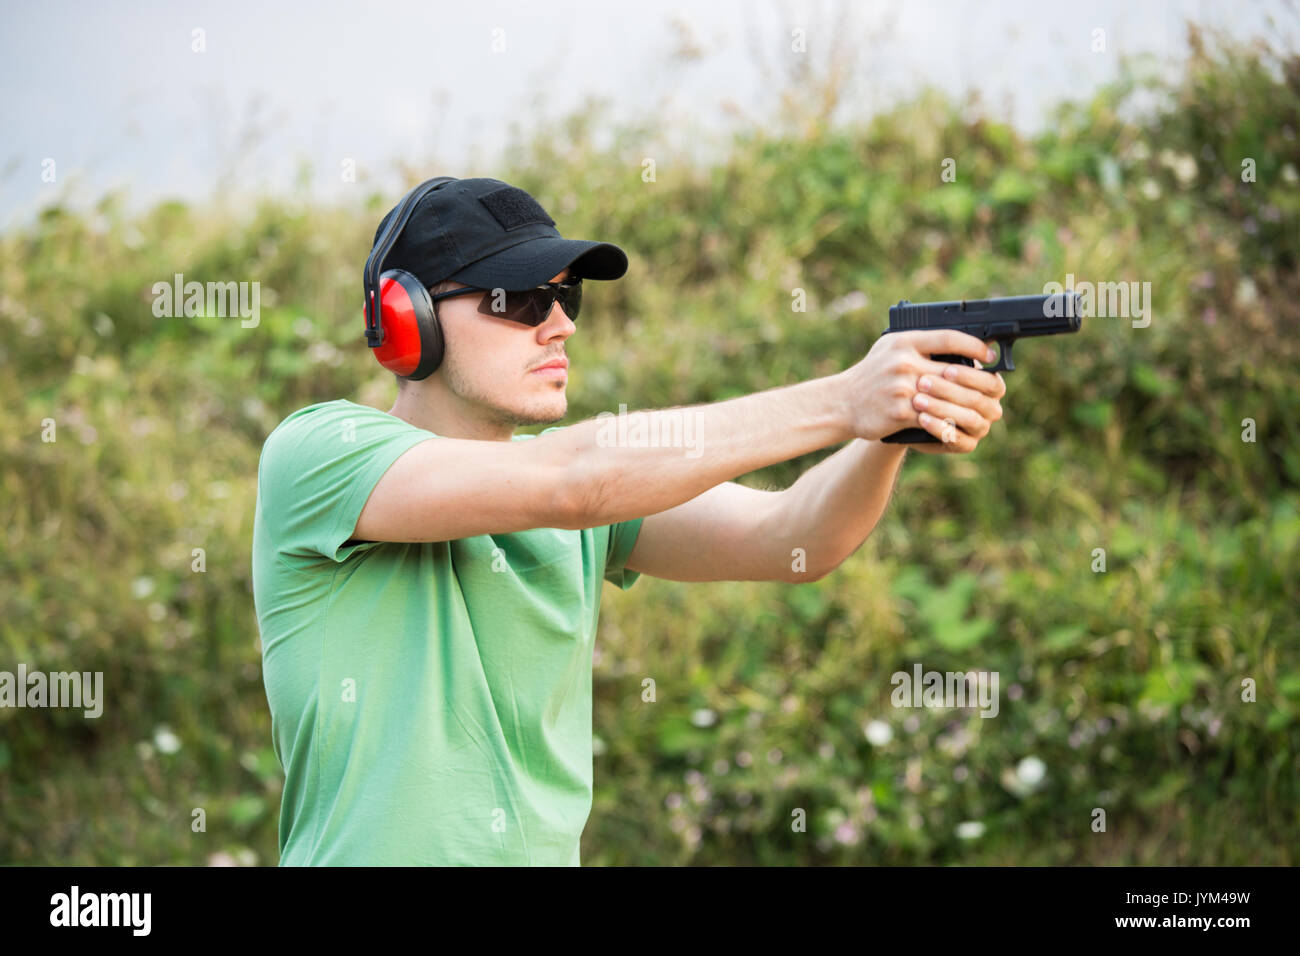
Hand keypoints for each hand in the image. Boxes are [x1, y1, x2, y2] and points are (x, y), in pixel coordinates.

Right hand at [840, 329, 1004, 444]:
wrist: (842, 403)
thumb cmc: (870, 375)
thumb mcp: (889, 348)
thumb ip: (920, 344)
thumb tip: (960, 347)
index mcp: (903, 341)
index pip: (948, 338)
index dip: (974, 346)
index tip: (988, 354)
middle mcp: (903, 362)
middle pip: (954, 371)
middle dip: (978, 380)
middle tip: (994, 385)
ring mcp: (901, 387)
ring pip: (948, 397)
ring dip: (968, 404)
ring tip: (981, 406)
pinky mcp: (899, 411)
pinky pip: (934, 417)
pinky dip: (949, 421)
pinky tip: (960, 423)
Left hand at [907, 358, 1005, 453]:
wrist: (907, 408)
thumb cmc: (925, 379)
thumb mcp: (936, 363)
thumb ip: (951, 352)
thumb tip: (966, 332)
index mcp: (990, 385)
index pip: (990, 381)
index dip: (969, 376)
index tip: (946, 369)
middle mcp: (990, 407)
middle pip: (977, 400)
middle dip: (950, 390)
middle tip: (924, 382)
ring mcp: (980, 428)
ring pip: (969, 419)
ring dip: (942, 408)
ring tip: (918, 400)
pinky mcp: (966, 444)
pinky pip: (958, 440)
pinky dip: (939, 428)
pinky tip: (921, 419)